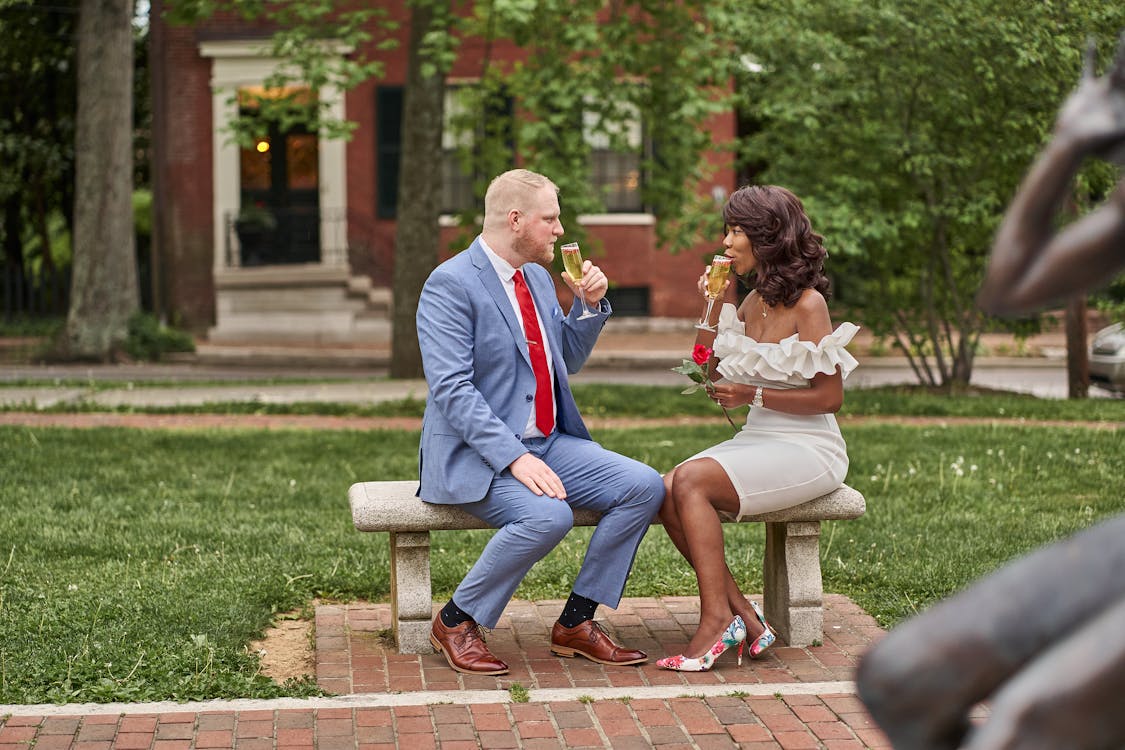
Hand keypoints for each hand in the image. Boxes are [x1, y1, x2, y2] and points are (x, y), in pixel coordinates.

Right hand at [508, 453, 566, 498]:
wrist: (517, 456)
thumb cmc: (531, 463)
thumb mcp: (541, 465)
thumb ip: (548, 474)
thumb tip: (556, 483)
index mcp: (545, 468)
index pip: (555, 478)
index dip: (560, 487)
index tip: (564, 495)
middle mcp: (540, 471)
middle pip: (550, 481)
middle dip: (556, 490)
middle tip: (562, 498)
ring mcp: (531, 473)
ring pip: (541, 482)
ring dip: (548, 489)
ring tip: (553, 496)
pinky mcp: (523, 476)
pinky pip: (530, 483)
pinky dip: (535, 488)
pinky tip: (540, 494)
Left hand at [562, 260, 608, 304]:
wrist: (587, 299)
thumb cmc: (581, 289)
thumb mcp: (573, 285)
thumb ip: (569, 279)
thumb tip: (563, 273)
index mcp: (587, 269)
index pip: (588, 263)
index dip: (586, 266)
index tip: (583, 271)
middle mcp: (595, 270)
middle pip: (593, 270)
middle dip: (586, 278)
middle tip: (581, 284)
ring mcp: (600, 275)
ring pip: (597, 276)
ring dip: (590, 282)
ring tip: (585, 288)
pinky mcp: (604, 281)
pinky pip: (601, 281)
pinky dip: (594, 286)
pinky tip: (590, 289)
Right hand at [698, 268, 731, 299]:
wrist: (717, 299)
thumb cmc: (720, 291)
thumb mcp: (724, 288)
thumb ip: (725, 285)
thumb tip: (727, 281)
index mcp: (712, 274)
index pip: (708, 268)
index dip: (708, 269)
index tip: (708, 272)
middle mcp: (707, 277)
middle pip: (704, 275)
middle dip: (705, 279)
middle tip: (707, 284)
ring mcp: (703, 282)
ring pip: (701, 282)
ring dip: (703, 287)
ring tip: (707, 293)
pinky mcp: (700, 287)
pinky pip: (699, 287)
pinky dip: (702, 290)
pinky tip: (706, 294)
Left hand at [708, 381, 749, 408]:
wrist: (750, 395)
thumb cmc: (741, 388)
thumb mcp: (732, 385)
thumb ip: (723, 387)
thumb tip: (713, 387)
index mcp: (729, 389)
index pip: (715, 388)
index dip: (710, 387)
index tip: (707, 385)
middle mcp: (728, 396)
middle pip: (714, 395)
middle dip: (709, 392)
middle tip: (707, 390)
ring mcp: (728, 402)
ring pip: (716, 400)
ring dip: (713, 397)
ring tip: (712, 394)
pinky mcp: (729, 406)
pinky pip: (721, 404)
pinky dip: (718, 401)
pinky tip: (718, 398)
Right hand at [1054, 35, 1124, 159]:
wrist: (1071, 142)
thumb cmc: (1092, 141)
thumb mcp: (1112, 131)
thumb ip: (1120, 125)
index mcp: (1124, 100)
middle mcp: (1116, 92)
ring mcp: (1101, 89)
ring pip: (1114, 64)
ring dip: (1120, 49)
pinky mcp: (1085, 89)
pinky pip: (1089, 68)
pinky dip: (1090, 55)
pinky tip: (1092, 40)